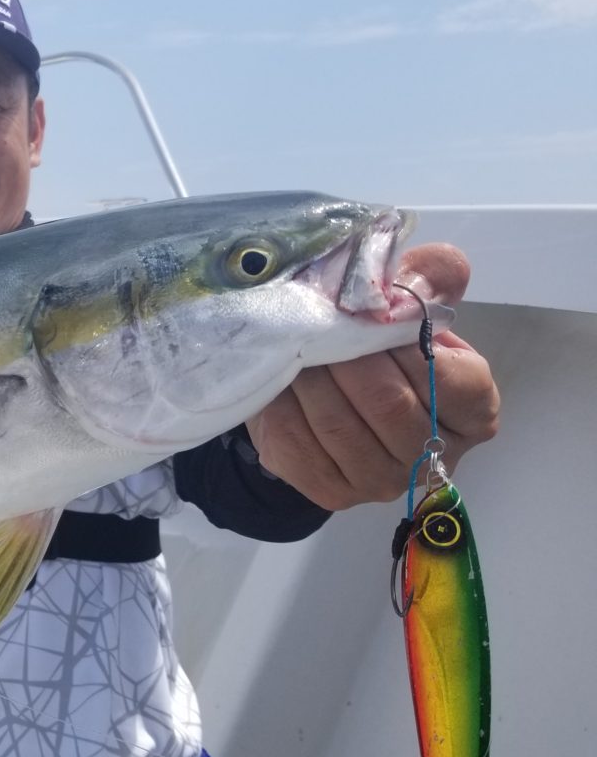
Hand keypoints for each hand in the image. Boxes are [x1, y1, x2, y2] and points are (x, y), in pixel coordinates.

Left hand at [246, 244, 500, 512]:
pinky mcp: (331, 491)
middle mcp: (435, 455)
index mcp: (473, 413)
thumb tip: (442, 265)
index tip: (377, 317)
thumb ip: (428, 283)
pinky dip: (283, 405)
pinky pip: (299, 442)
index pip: (454, 382)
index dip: (410, 345)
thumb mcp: (404, 312)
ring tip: (298, 348)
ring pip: (339, 425)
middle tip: (321, 326)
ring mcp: (382, 481)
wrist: (321, 403)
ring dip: (311, 378)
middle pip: (389, 404)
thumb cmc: (376, 354)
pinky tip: (282, 381)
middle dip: (348, 357)